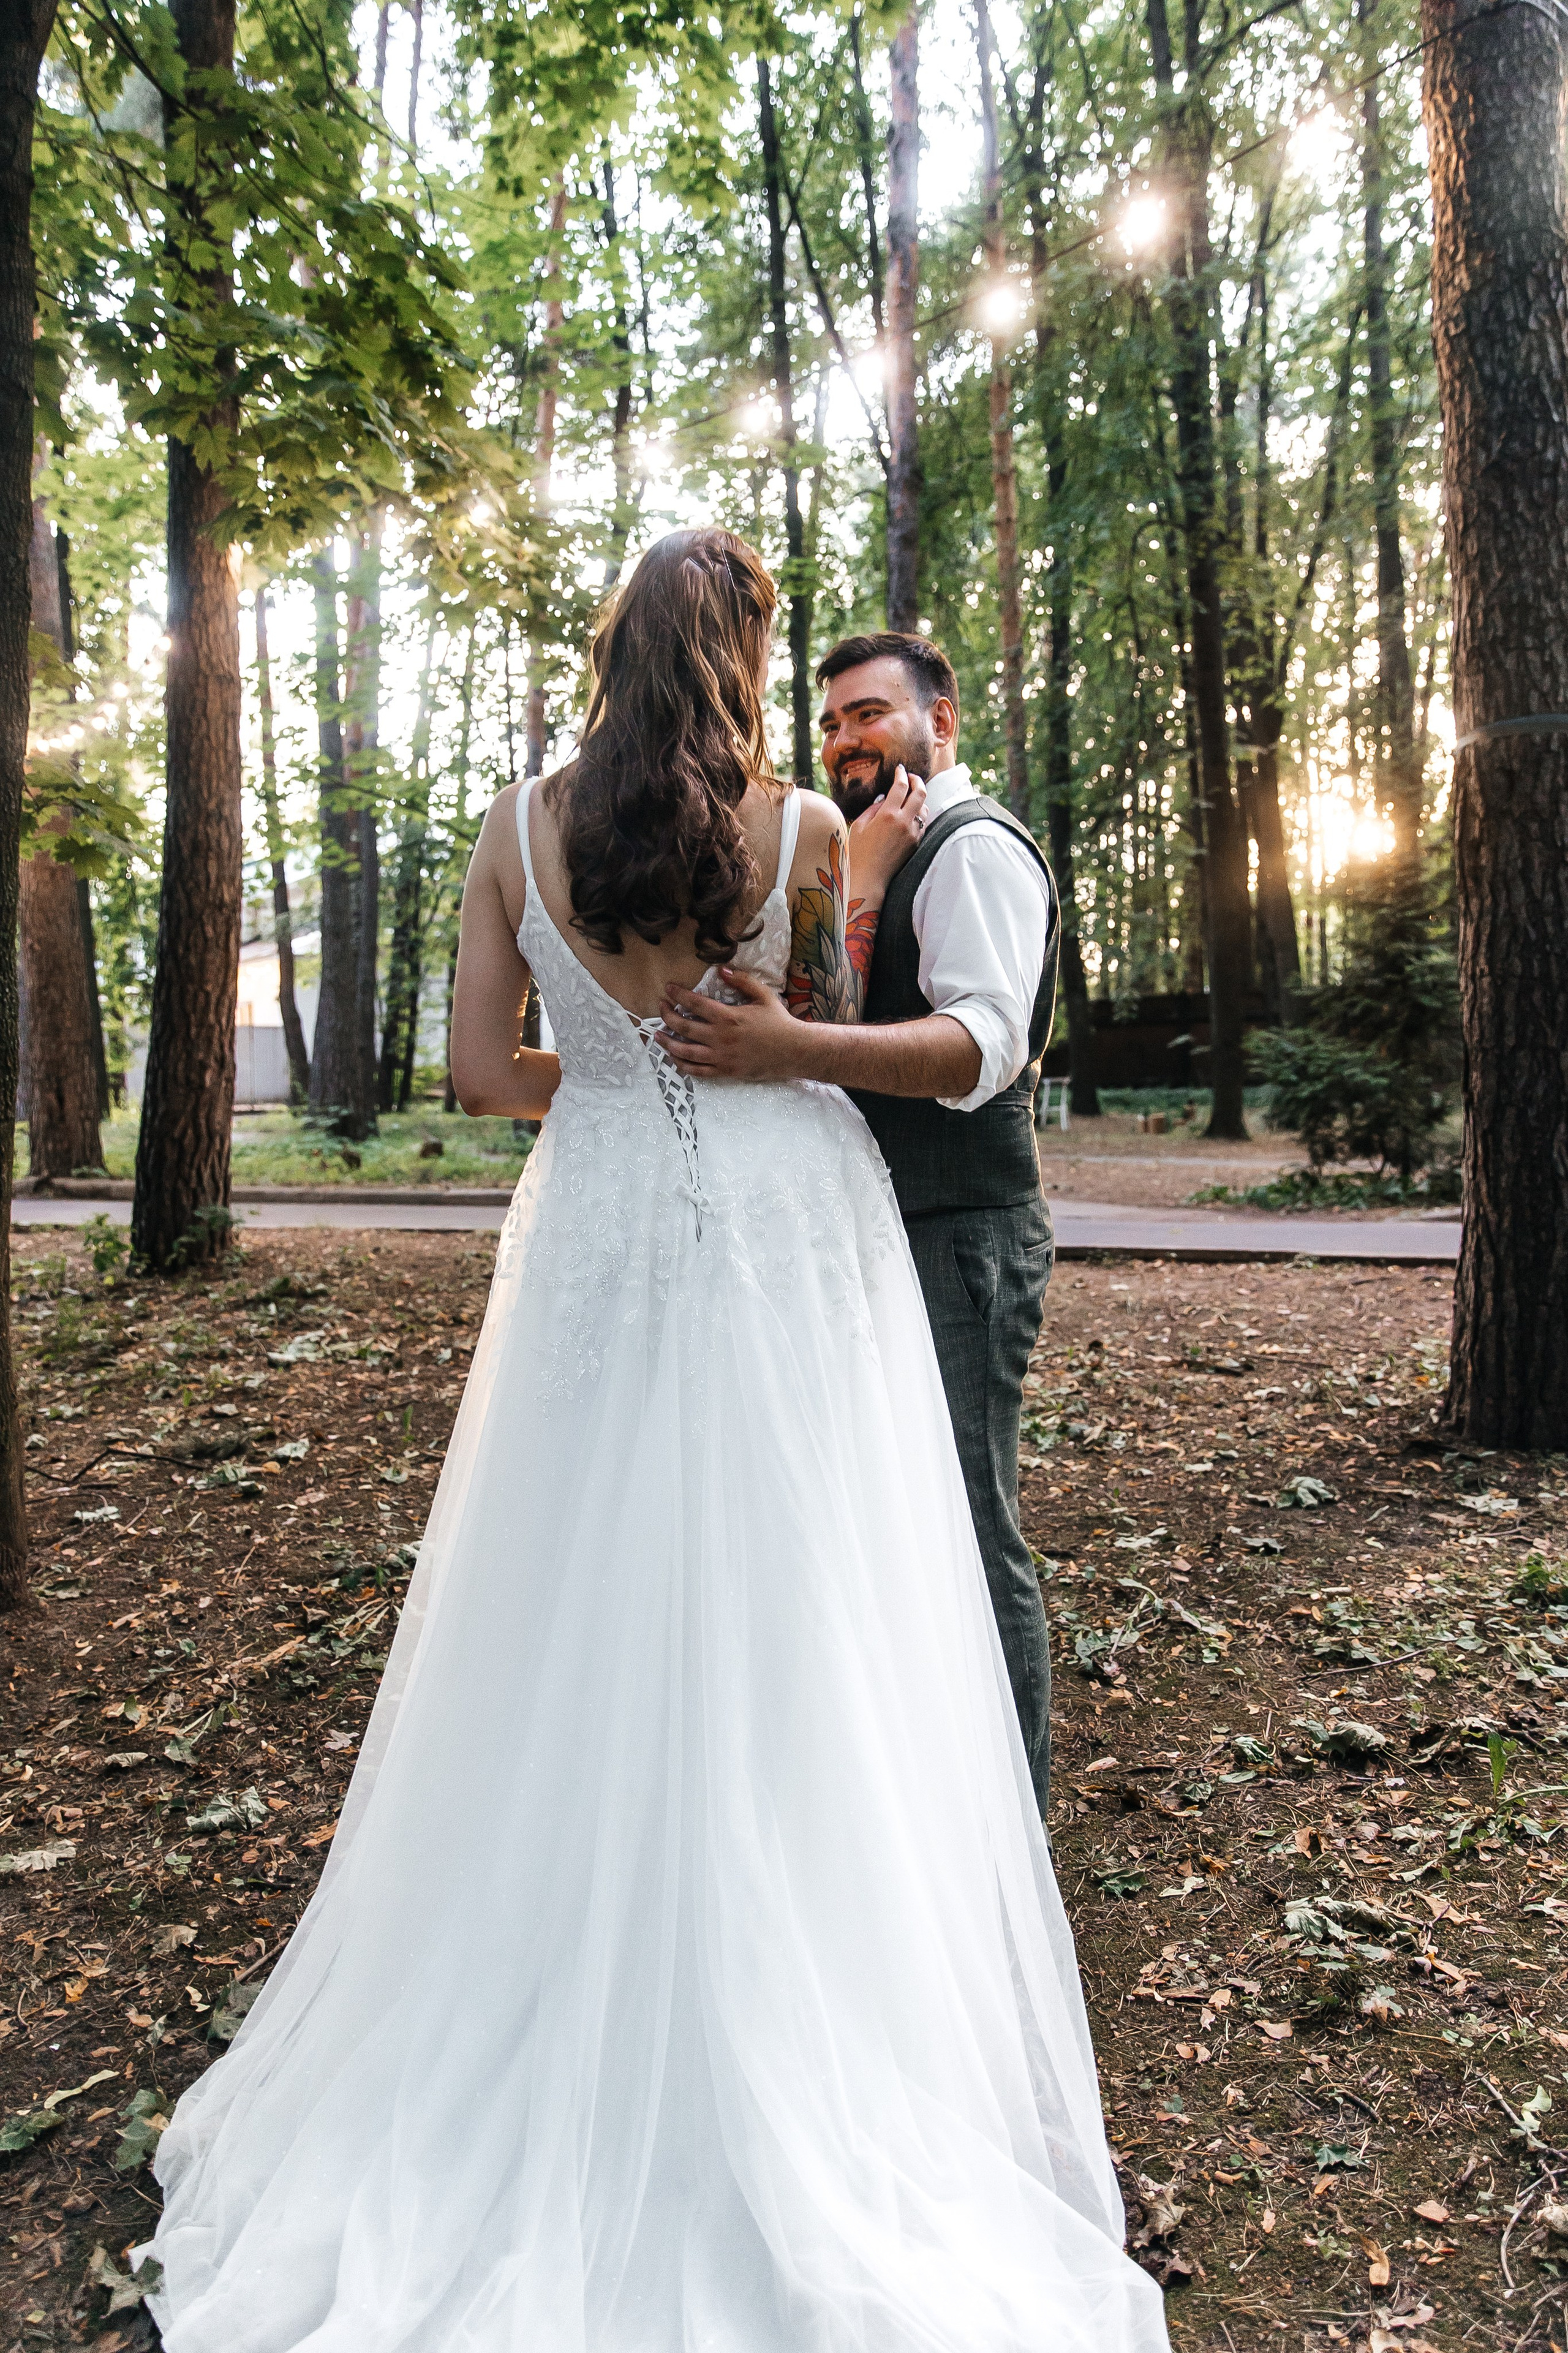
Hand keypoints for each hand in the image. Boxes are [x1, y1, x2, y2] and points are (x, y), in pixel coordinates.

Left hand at [658, 968, 807, 1080]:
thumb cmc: (779, 1022)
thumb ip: (742, 981)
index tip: (668, 989)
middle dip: (667, 1015)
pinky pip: (697, 1071)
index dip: (677, 994)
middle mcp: (720, 1038)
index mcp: (728, 1016)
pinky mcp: (725, 1071)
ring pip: (685, 1051)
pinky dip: (682, 1065)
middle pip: (683, 1027)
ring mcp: (721, 1057)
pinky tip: (674, 1058)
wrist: (794, 1051)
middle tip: (660, 1007)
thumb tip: (721, 970)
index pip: (694, 1003)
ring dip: (667, 1042)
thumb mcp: (763, 995)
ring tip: (658, 1035)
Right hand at [846, 765, 926, 899]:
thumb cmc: (858, 852)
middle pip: (920, 793)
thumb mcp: (860, 825)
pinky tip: (910, 813)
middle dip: (917, 780)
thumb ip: (874, 808)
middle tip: (911, 777)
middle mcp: (904, 822)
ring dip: (919, 798)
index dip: (902, 774)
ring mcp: (913, 833)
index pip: (901, 786)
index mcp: (888, 815)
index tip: (899, 769)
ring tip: (911, 796)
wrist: (869, 877)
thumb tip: (885, 798)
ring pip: (925, 808)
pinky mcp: (916, 843)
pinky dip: (919, 814)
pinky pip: (923, 822)